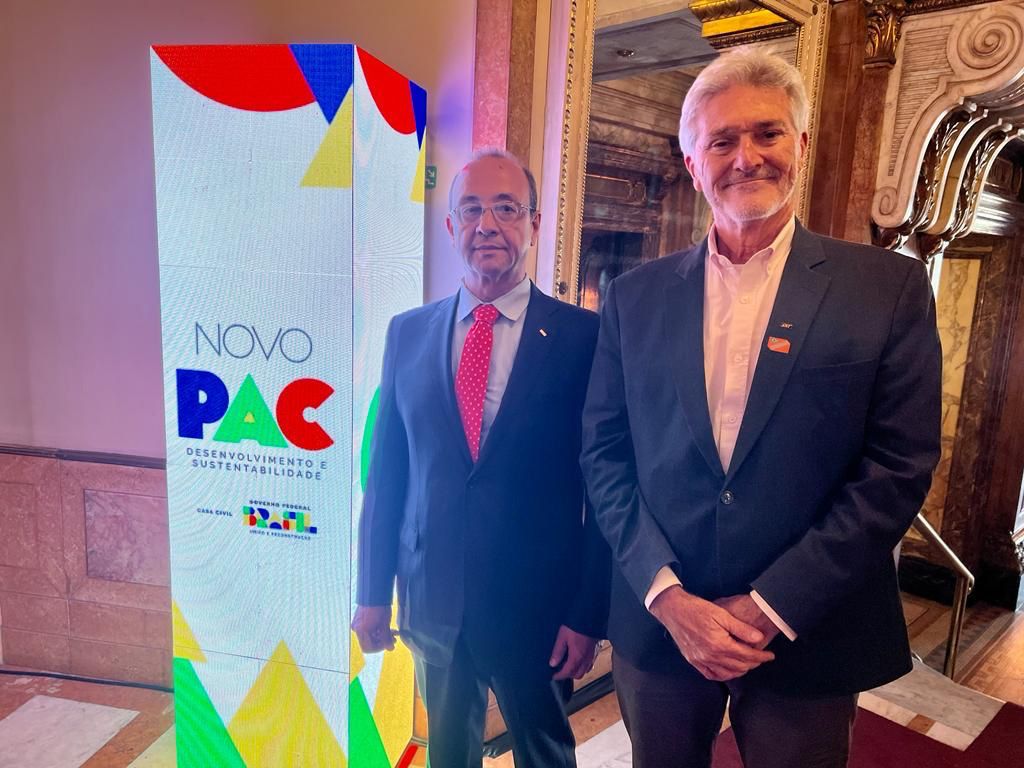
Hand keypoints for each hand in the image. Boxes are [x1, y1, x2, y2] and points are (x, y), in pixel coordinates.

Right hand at [351, 605, 396, 652]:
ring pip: (369, 635)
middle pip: (369, 642)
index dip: (379, 648)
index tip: (388, 644)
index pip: (368, 648)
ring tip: (393, 633)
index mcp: (361, 631)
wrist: (376, 592)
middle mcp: (356, 628)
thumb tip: (390, 649)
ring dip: (381, 636)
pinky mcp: (360, 618)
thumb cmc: (379, 607)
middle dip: (382, 641)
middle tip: (393, 639)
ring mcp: (357, 623)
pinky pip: (368, 629)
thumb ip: (387, 639)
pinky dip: (377, 630)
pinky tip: (387, 627)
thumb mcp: (385, 625)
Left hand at [549, 625, 598, 680]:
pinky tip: (579, 660)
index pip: (568, 672)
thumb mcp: (562, 637)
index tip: (554, 676)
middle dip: (568, 675)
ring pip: (585, 671)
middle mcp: (586, 659)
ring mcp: (592, 656)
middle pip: (578, 675)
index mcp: (577, 657)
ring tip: (569, 666)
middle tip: (561, 671)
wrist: (590, 617)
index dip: (560, 676)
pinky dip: (584, 666)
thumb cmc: (576, 626)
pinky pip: (590, 664)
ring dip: (577, 671)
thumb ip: (558, 651)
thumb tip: (552, 663)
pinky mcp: (596, 651)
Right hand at [649, 586, 773, 681]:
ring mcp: (700, 660)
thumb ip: (741, 628)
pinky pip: (711, 675)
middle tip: (761, 658)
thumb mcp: (721, 613)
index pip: (746, 655)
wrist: (673, 609)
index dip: (761, 656)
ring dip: (740, 670)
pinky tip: (728, 671)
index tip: (770, 655)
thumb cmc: (697, 608)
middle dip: (753, 663)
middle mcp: (710, 656)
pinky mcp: (693, 661)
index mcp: (719, 644)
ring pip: (726, 673)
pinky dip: (723, 675)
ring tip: (748, 664)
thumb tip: (759, 638)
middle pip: (739, 666)